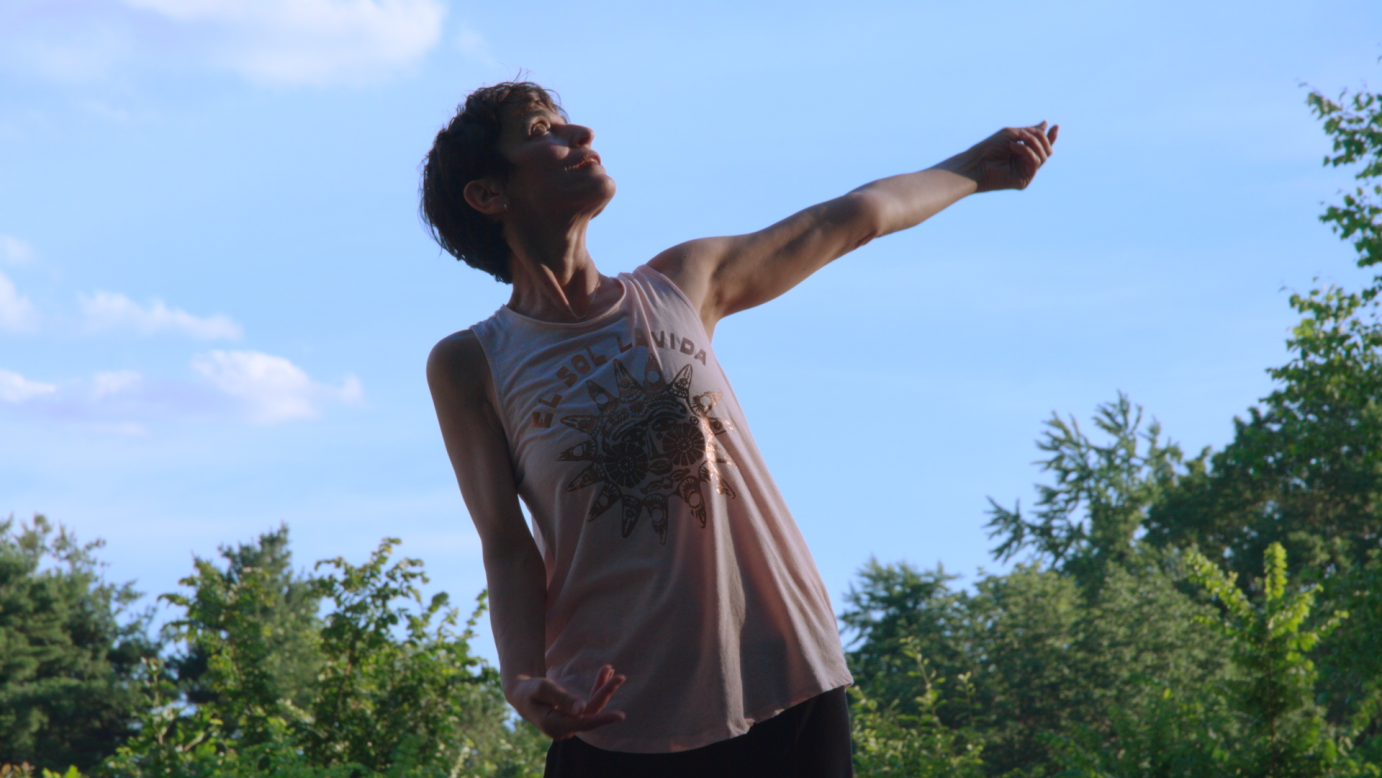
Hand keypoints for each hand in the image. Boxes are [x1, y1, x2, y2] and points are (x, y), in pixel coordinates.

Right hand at [508, 665, 626, 739]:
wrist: (522, 694)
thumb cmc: (530, 689)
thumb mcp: (544, 689)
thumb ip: (563, 698)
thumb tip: (582, 709)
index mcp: (554, 725)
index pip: (584, 723)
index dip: (603, 719)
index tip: (621, 716)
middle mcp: (564, 729)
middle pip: (591, 713)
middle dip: (605, 693)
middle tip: (620, 676)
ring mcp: (569, 724)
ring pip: (592, 707)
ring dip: (603, 688)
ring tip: (610, 669)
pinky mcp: (573, 718)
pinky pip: (590, 705)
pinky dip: (598, 689)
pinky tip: (605, 674)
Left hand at [948, 121, 1058, 192]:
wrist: (977, 162)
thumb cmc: (990, 147)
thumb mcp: (1012, 134)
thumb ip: (1030, 131)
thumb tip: (1046, 124)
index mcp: (1024, 152)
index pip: (1043, 145)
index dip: (1051, 136)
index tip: (1055, 126)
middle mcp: (1026, 163)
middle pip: (1047, 150)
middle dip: (1040, 137)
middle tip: (1025, 133)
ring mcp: (1026, 173)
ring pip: (1044, 155)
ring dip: (1032, 143)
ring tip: (1017, 139)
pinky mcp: (1024, 180)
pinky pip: (1035, 162)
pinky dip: (1027, 151)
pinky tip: (1014, 147)